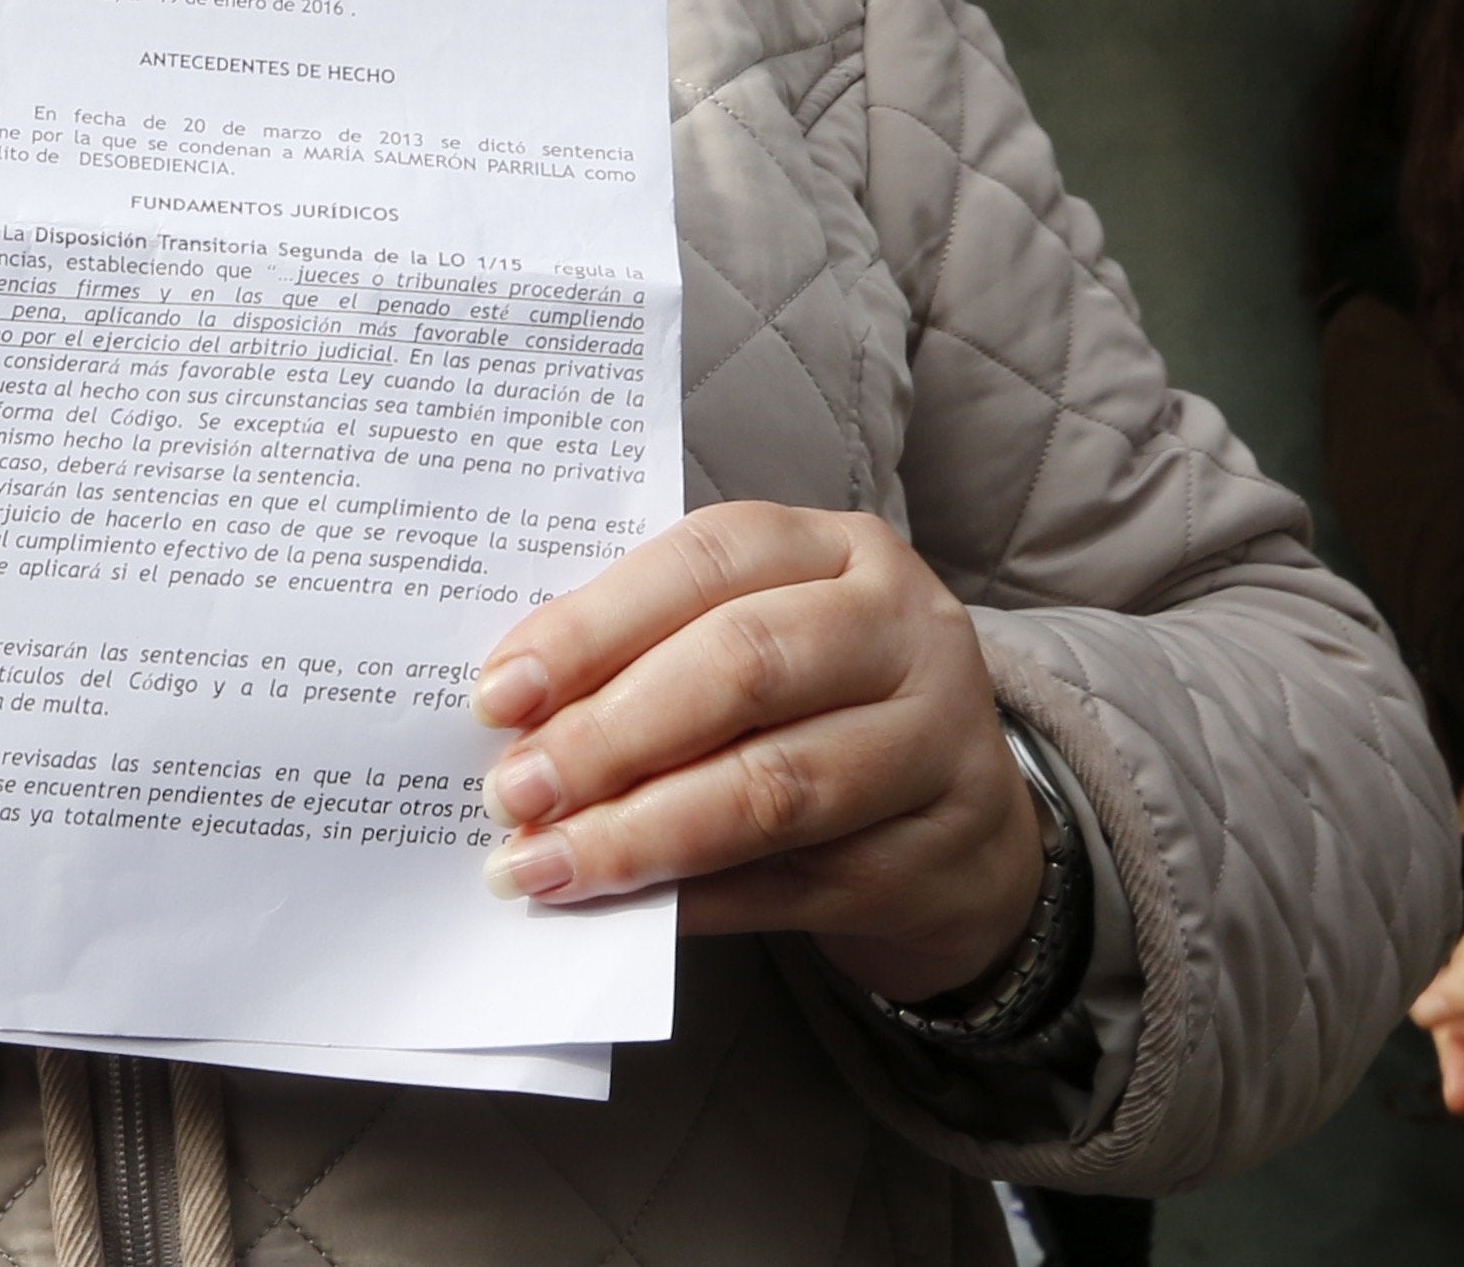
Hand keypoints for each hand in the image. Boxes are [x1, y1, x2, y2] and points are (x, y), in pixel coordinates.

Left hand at [470, 502, 1041, 1003]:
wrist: (964, 830)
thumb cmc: (821, 713)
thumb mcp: (760, 645)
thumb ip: (655, 657)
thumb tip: (515, 722)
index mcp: (841, 550)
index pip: (706, 562)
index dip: (594, 626)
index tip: (498, 695)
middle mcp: (904, 631)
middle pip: (743, 667)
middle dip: (607, 734)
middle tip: (513, 791)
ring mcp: (934, 746)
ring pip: (772, 786)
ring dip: (639, 832)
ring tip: (543, 866)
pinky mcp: (932, 859)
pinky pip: (790, 884)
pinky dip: (691, 900)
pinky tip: (619, 914)